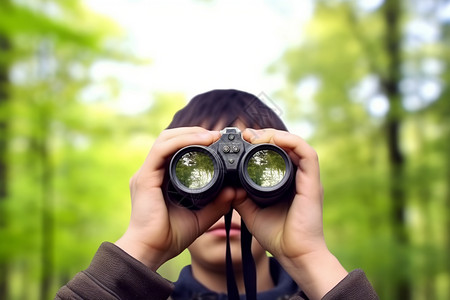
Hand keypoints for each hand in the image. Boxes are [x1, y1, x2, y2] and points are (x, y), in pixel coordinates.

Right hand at [115, 127, 235, 270]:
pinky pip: (162, 150)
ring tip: (211, 135)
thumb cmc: (170, 236)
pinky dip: (182, 141)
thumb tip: (236, 191)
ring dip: (190, 133)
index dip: (196, 140)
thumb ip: (217, 204)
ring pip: (166, 139)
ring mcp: (147, 173)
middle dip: (194, 132)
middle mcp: (153, 172)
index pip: (176, 148)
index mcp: (162, 178)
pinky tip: (200, 141)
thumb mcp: (201, 216)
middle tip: (217, 135)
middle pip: (171, 138)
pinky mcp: (145, 177)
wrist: (151, 251)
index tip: (218, 141)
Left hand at [234, 128, 347, 299]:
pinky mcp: (313, 182)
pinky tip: (273, 139)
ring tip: (255, 136)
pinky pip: (307, 154)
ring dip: (276, 135)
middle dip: (265, 135)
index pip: (277, 151)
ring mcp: (307, 178)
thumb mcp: (251, 211)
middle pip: (285, 144)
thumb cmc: (277, 235)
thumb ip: (241, 196)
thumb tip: (227, 184)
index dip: (261, 141)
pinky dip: (290, 142)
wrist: (295, 255)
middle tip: (245, 134)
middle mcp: (299, 176)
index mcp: (287, 181)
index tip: (242, 139)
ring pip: (296, 144)